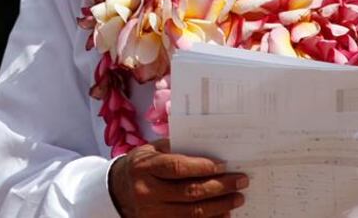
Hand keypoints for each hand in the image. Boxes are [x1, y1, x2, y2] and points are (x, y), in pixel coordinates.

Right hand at [109, 138, 247, 216]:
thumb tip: (209, 147)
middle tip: (240, 181)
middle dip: (219, 187)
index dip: (202, 167)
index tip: (223, 165)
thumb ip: (175, 148)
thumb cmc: (141, 166)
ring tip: (237, 198)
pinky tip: (223, 214)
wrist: (117, 191)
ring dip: (219, 206)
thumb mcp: (151, 151)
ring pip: (191, 213)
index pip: (177, 168)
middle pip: (189, 192)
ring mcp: (151, 213)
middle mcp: (147, 192)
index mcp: (145, 168)